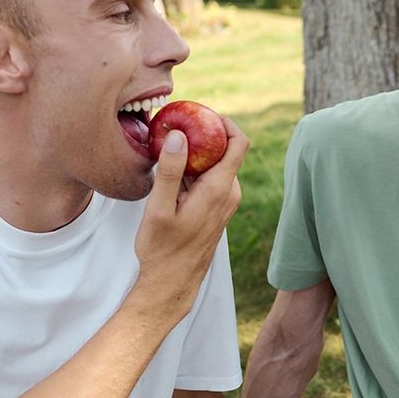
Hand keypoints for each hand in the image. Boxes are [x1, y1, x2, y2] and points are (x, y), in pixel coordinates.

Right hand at [130, 117, 248, 317]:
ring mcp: (225, 202)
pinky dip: (195, 170)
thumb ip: (170, 170)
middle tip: (175, 128)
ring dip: (196, 155)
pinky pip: (212, 179)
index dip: (225, 121)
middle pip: (226, 150)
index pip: (239, 142)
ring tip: (167, 151)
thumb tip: (179, 135)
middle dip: (204, 135)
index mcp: (219, 189)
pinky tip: (171, 176)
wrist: (171, 283)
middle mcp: (229, 194)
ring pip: (216, 165)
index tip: (201, 114)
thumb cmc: (162, 250)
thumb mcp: (159, 208)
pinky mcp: (217, 209)